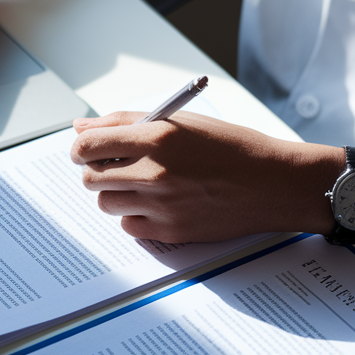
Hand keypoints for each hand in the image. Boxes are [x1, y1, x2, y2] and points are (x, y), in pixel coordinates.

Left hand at [70, 111, 354, 248]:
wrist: (273, 183)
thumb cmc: (231, 147)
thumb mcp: (180, 122)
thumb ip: (126, 122)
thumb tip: (81, 127)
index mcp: (156, 138)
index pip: (89, 146)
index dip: (80, 149)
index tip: (85, 151)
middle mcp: (154, 173)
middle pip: (92, 179)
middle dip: (97, 172)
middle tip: (117, 167)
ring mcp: (161, 205)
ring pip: (107, 204)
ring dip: (116, 194)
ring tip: (144, 185)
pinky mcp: (171, 231)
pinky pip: (130, 227)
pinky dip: (136, 216)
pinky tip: (158, 204)